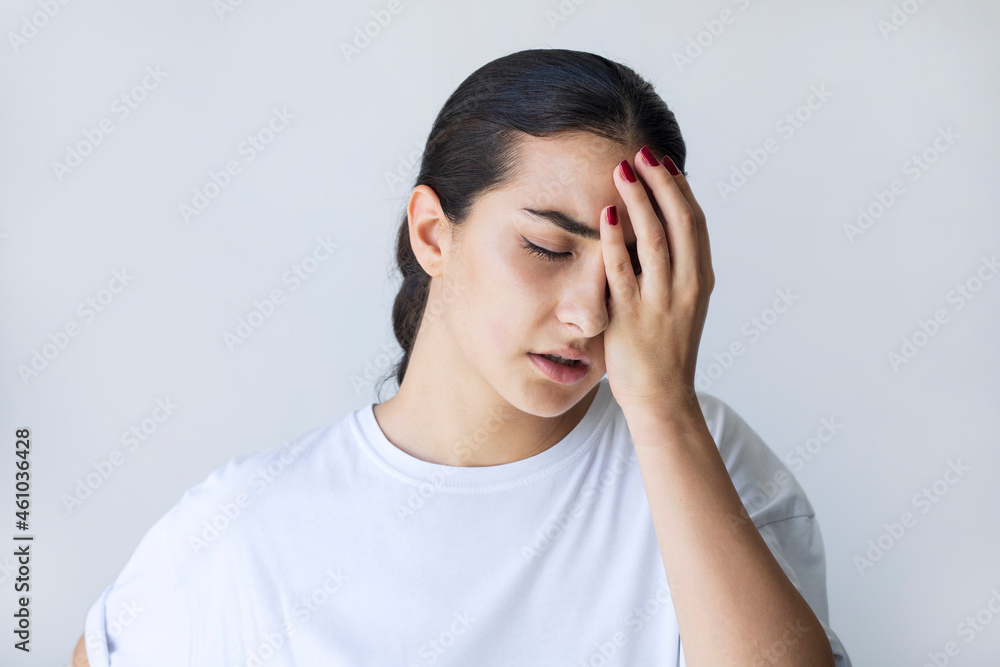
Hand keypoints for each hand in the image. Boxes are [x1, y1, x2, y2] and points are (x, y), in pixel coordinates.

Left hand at [600, 146, 714, 412]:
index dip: (679, 189)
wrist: (662, 399)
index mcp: (700, 280)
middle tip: (643, 152)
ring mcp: (660, 301)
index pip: (694, 222)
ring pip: (654, 239)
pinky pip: (622, 271)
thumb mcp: (679, 305)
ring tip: (623, 170)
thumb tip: (655, 231)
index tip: (663, 162)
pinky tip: (606, 215)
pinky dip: (615, 240)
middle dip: (661, 183)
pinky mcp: (631, 317)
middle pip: (680, 221)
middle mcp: (686, 286)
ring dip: (639, 200)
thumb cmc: (665, 351)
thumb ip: (671, 271)